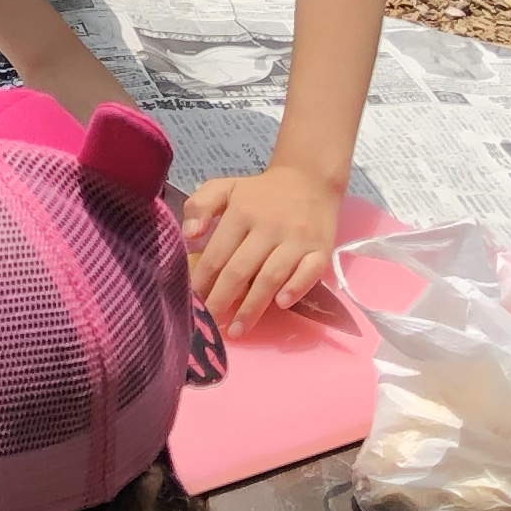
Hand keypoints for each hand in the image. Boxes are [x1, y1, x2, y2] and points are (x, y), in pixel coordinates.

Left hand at [181, 166, 343, 333]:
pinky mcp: (321, 249)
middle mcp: (269, 227)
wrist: (310, 179)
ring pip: (271, 276)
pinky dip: (296, 288)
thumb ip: (199, 206)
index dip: (203, 281)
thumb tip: (188, 235)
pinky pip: (310, 272)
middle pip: (241, 270)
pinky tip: (281, 304)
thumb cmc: (260, 193)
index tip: (192, 304)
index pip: (217, 254)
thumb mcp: (225, 188)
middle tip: (210, 327)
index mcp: (241, 212)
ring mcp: (297, 239)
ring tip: (237, 330)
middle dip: (222, 301)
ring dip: (253, 307)